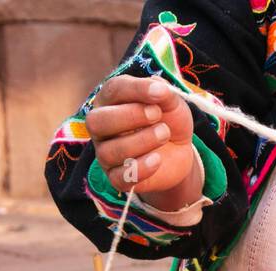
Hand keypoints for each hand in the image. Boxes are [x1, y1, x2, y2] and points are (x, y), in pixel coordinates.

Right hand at [86, 76, 201, 207]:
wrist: (179, 152)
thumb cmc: (168, 120)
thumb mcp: (171, 103)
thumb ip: (164, 93)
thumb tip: (158, 87)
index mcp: (110, 101)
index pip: (113, 91)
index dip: (136, 89)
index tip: (161, 92)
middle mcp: (101, 127)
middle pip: (96, 121)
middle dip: (129, 116)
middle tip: (157, 115)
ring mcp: (106, 154)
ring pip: (108, 151)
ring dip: (140, 141)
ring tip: (164, 134)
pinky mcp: (117, 178)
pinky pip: (118, 178)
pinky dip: (140, 169)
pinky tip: (157, 159)